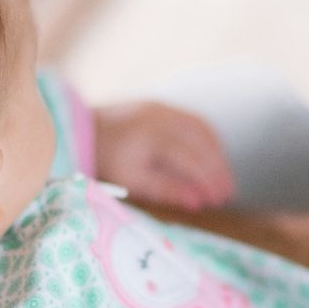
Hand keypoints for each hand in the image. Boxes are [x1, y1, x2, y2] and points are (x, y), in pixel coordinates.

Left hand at [92, 102, 235, 210]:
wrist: (81, 129)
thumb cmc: (104, 161)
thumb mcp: (131, 181)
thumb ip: (166, 190)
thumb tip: (198, 202)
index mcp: (150, 137)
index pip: (190, 159)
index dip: (208, 180)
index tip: (219, 199)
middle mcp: (159, 117)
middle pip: (201, 142)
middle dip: (218, 169)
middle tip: (228, 193)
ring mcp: (161, 108)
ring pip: (202, 129)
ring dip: (217, 154)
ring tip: (223, 178)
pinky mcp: (161, 105)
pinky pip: (194, 121)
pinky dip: (208, 140)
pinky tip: (212, 158)